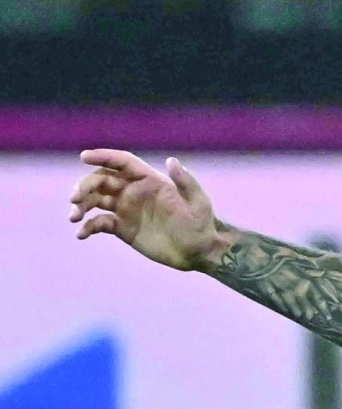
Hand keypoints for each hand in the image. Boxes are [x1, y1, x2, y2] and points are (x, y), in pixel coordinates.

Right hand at [70, 149, 230, 271]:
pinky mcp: (122, 228)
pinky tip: (81, 234)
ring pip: (95, 200)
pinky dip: (87, 227)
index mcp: (150, 180)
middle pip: (102, 180)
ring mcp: (126, 209)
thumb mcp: (198, 203)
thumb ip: (185, 182)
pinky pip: (99, 223)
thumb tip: (171, 160)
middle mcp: (134, 191)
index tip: (84, 157)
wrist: (197, 252)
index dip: (103, 156)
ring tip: (74, 216)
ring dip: (81, 205)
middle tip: (75, 198)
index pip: (122, 162)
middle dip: (85, 185)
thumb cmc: (201, 225)